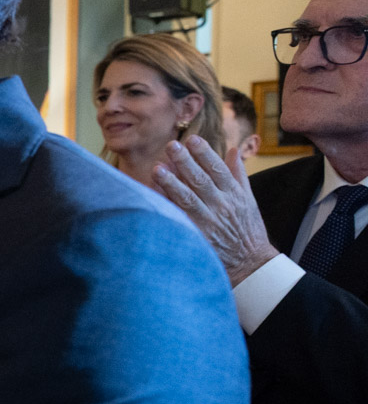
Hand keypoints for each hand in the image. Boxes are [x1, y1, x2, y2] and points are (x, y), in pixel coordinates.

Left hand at [154, 136, 278, 286]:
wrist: (250, 264)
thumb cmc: (247, 229)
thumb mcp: (249, 200)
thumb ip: (238, 174)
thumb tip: (232, 150)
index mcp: (234, 194)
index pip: (218, 169)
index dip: (205, 154)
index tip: (192, 139)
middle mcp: (222, 206)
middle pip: (201, 180)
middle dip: (185, 162)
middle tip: (171, 145)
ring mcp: (208, 222)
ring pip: (188, 199)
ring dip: (172, 183)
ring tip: (157, 168)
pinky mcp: (198, 237)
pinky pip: (179, 220)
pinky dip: (167, 208)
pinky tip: (153, 198)